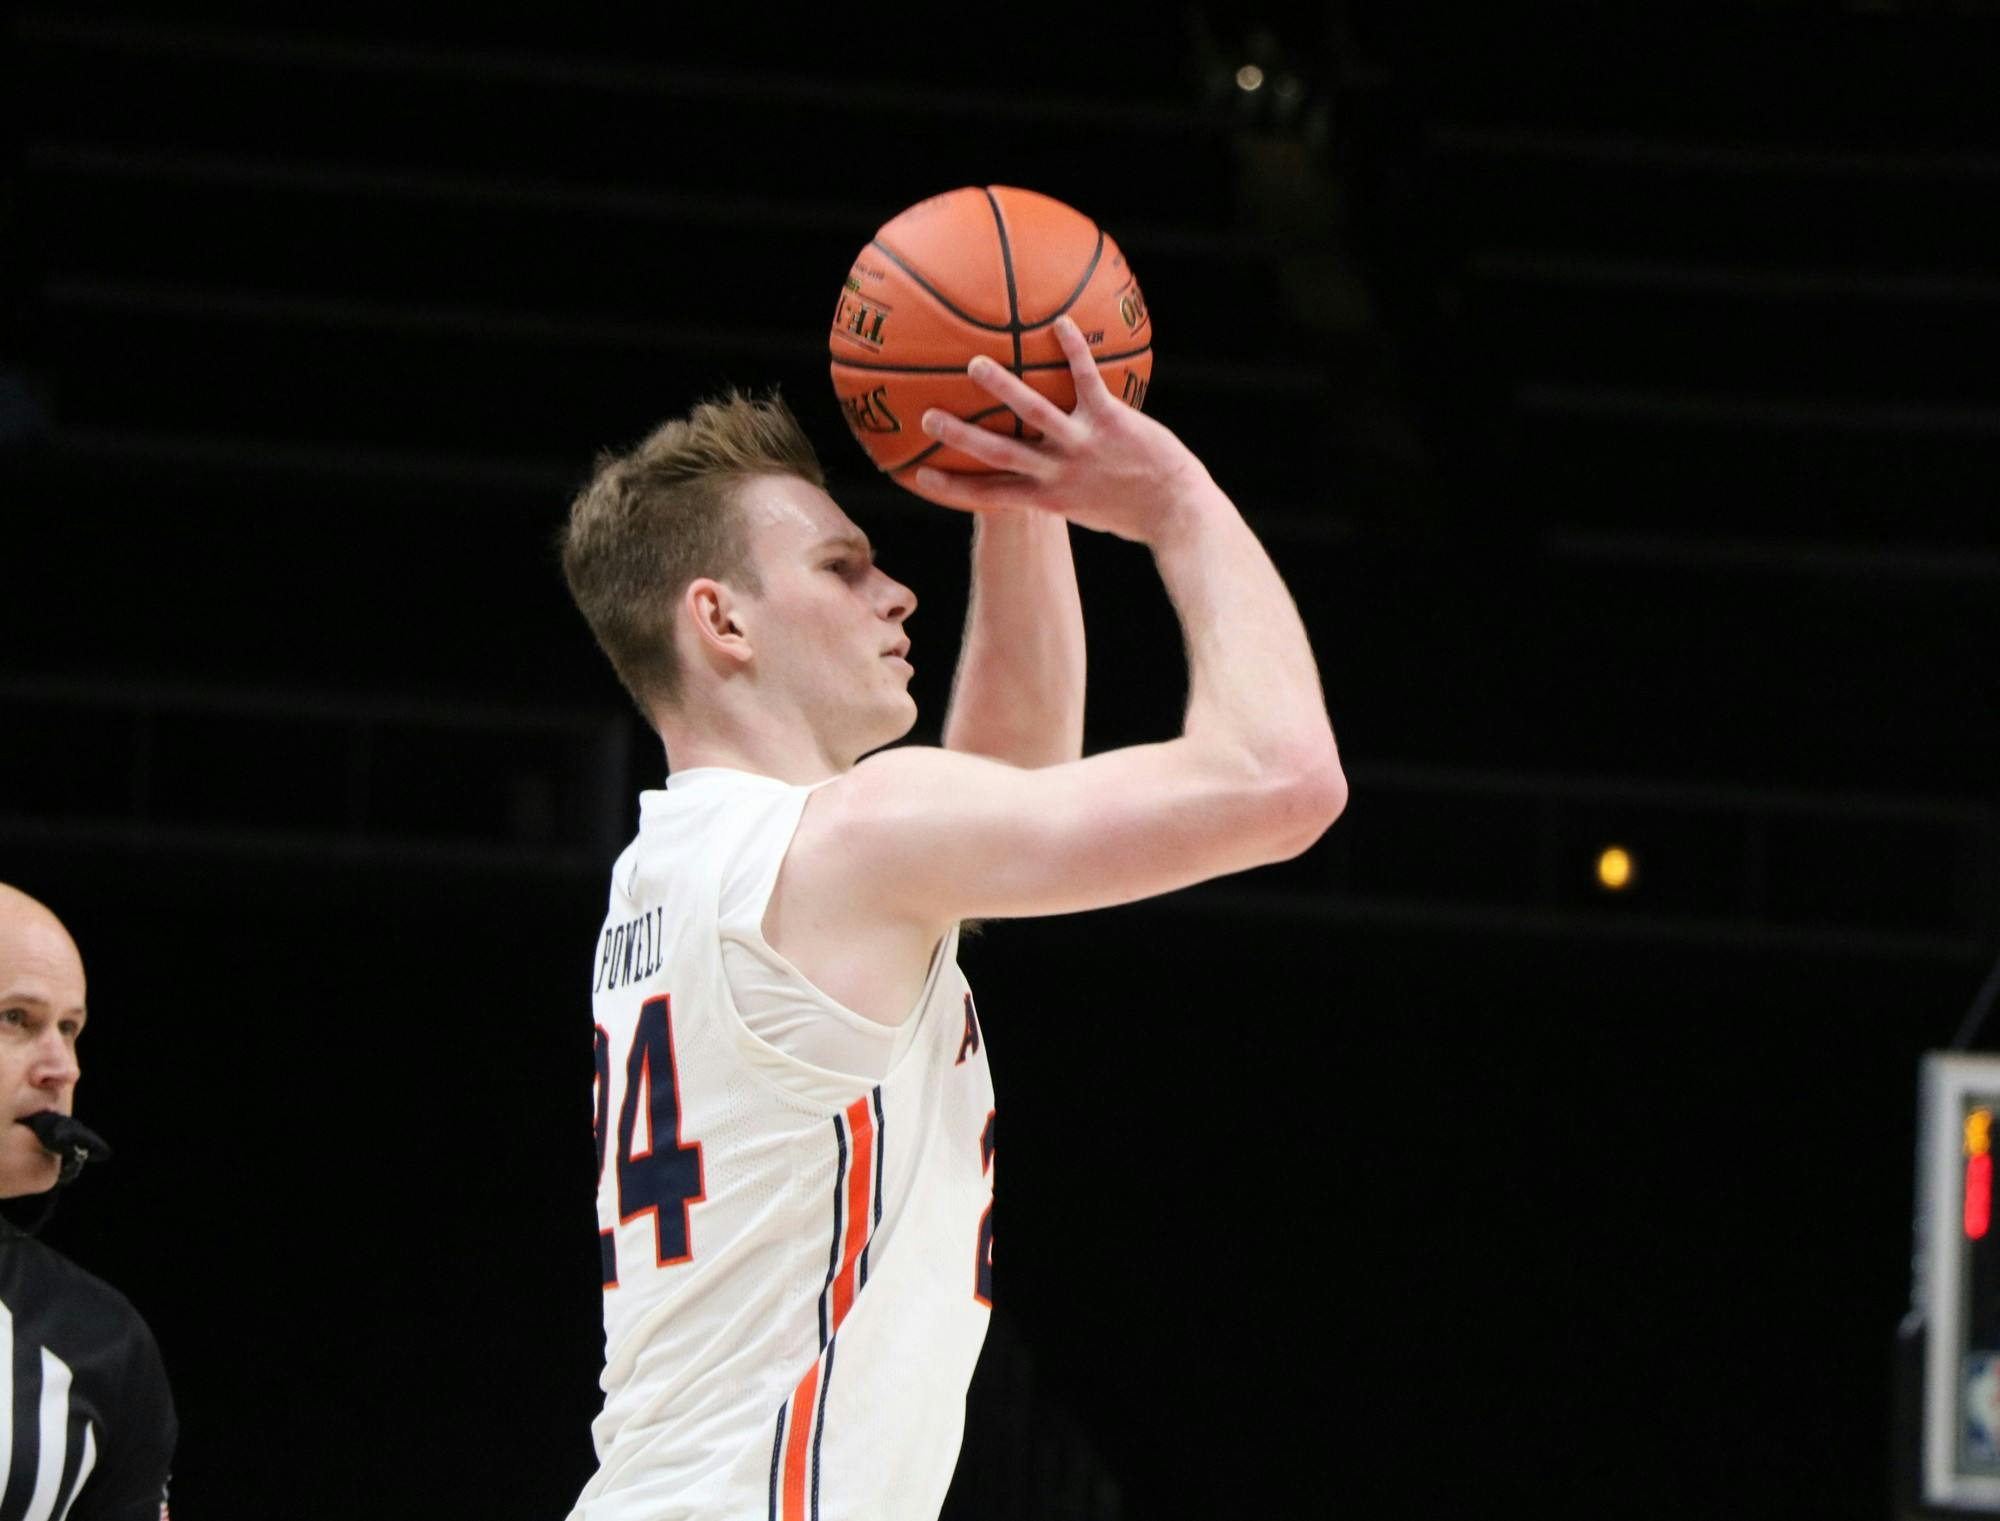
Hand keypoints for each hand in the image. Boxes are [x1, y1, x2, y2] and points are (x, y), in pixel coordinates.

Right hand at [904, 317, 1214, 544]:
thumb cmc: (1135, 511)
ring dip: (1004, 388)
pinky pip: (1088, 380)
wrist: (1178, 513)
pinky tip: (1061, 323)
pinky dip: (1074, 351)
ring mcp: (1083, 446)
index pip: (991, 494)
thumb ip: (1060, 490)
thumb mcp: (1088, 509)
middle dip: (962, 437)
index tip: (919, 477)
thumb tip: (1042, 476)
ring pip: (1035, 413)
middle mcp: (1059, 473)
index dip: (954, 488)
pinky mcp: (1112, 422)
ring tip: (976, 365)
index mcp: (1048, 498)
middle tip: (929, 419)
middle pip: (999, 453)